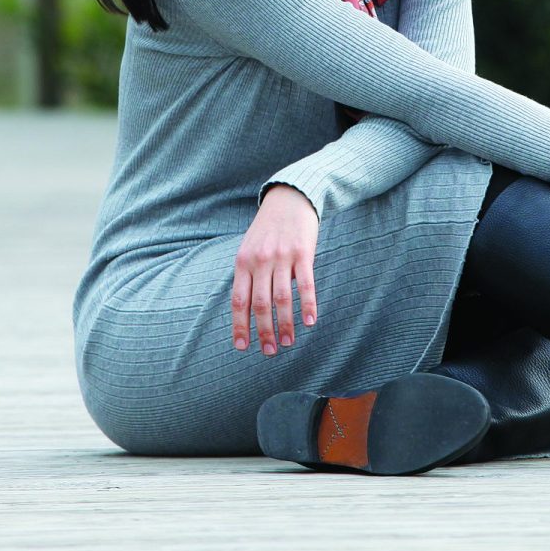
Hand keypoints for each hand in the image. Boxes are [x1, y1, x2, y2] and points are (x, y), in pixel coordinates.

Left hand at [232, 184, 318, 354]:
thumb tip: (248, 308)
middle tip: (269, 352)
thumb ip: (248, 274)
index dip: (240, 325)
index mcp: (243, 261)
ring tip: (288, 342)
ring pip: (282, 298)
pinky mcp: (302, 253)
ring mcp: (282, 257)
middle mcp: (260, 261)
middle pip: (261, 304)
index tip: (242, 346)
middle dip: (264, 331)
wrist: (290, 198)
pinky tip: (310, 321)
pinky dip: (307, 305)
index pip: (239, 300)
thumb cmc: (268, 228)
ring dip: (285, 324)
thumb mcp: (250, 247)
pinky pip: (305, 284)